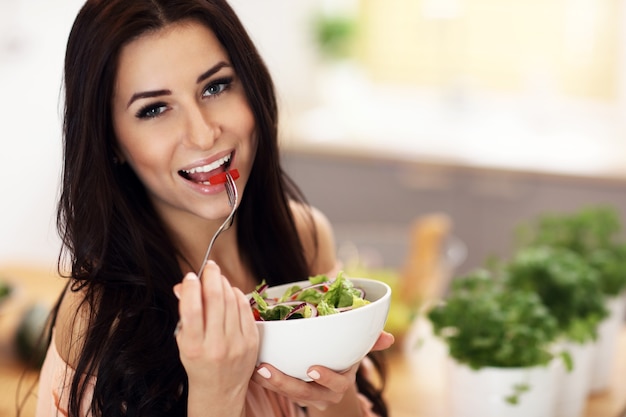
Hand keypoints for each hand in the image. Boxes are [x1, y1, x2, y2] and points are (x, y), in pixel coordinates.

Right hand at [174, 261, 258, 414]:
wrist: (219, 391)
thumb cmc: (198, 363)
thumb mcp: (184, 342)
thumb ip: (184, 313)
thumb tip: (182, 285)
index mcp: (194, 347)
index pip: (192, 308)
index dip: (191, 287)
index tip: (190, 276)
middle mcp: (216, 346)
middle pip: (215, 299)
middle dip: (212, 277)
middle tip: (210, 267)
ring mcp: (237, 344)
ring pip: (232, 301)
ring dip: (224, 284)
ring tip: (218, 278)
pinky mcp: (252, 342)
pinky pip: (245, 309)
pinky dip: (238, 296)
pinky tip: (231, 292)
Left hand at [250, 331, 393, 413]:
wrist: (327, 383)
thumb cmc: (342, 359)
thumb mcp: (356, 352)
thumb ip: (371, 342)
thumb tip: (389, 337)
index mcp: (341, 381)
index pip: (336, 384)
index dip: (325, 378)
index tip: (312, 369)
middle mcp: (323, 394)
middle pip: (304, 393)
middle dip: (285, 383)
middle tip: (267, 370)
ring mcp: (306, 397)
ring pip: (287, 394)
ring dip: (269, 382)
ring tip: (255, 369)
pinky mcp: (289, 394)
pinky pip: (275, 390)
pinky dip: (262, 380)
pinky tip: (249, 368)